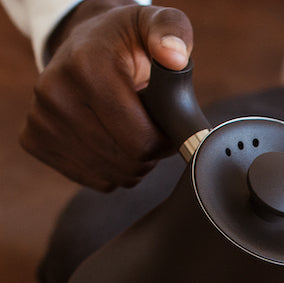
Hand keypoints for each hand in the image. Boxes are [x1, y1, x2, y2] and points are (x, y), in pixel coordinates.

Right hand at [19, 0, 193, 189]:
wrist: (84, 46)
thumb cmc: (126, 42)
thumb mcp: (153, 25)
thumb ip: (172, 32)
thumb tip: (173, 56)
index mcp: (86, 66)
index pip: (141, 141)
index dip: (163, 141)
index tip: (165, 123)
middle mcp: (54, 92)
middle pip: (127, 162)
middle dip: (149, 153)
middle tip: (148, 128)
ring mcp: (40, 118)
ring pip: (112, 175)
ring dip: (132, 164)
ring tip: (130, 132)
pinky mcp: (35, 140)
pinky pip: (94, 180)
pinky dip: (111, 171)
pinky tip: (110, 141)